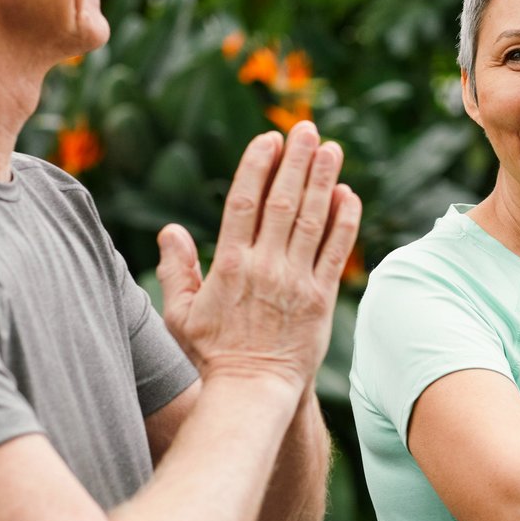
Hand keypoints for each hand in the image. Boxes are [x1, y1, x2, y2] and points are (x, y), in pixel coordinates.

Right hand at [156, 121, 362, 389]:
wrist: (252, 392)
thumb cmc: (211, 355)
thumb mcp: (180, 314)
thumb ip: (177, 269)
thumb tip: (170, 230)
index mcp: (229, 265)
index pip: (244, 202)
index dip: (257, 166)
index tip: (269, 140)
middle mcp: (265, 267)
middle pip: (282, 202)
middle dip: (296, 161)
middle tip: (307, 128)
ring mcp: (296, 282)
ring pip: (312, 220)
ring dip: (323, 181)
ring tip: (332, 148)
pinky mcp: (322, 298)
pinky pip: (335, 253)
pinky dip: (344, 222)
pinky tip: (349, 194)